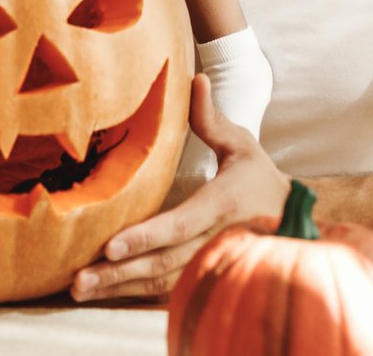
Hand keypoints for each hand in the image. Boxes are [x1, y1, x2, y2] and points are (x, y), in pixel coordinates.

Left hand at [71, 74, 291, 301]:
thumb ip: (212, 120)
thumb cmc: (261, 179)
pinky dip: (136, 294)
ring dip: (121, 288)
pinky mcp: (206, 278)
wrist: (295, 222)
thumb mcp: (242, 145)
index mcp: (223, 205)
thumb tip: (195, 78)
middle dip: (120, 273)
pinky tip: (107, 293)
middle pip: (164, 263)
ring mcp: (211, 266)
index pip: (180, 225)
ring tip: (81, 290)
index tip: (110, 246)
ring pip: (163, 284)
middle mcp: (216, 241)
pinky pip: (169, 292)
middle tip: (78, 281)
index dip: (145, 237)